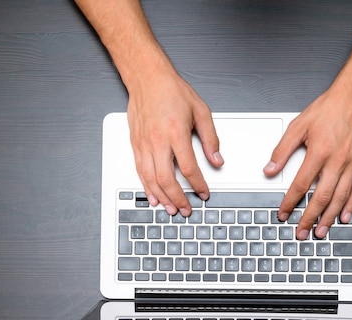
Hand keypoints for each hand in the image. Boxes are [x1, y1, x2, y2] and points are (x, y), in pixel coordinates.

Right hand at [126, 70, 223, 215]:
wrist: (146, 78)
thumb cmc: (172, 91)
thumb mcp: (201, 111)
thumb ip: (211, 138)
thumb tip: (217, 160)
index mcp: (176, 132)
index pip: (188, 167)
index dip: (197, 184)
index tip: (204, 193)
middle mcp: (157, 140)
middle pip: (166, 178)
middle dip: (178, 198)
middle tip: (186, 210)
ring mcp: (143, 143)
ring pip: (150, 178)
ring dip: (162, 197)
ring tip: (171, 209)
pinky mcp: (135, 144)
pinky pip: (140, 171)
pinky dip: (147, 187)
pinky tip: (154, 196)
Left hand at [264, 83, 351, 239]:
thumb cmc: (330, 108)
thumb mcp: (299, 125)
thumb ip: (282, 150)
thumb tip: (270, 169)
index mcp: (319, 152)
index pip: (300, 184)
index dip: (290, 202)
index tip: (283, 213)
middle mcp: (337, 160)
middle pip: (321, 197)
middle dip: (309, 218)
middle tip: (302, 232)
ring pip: (340, 198)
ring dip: (329, 218)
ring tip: (321, 231)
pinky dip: (351, 205)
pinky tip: (345, 216)